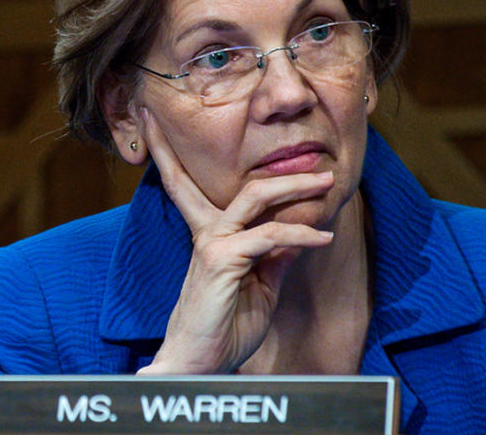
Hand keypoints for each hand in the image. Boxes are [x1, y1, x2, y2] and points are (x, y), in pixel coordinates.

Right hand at [138, 110, 334, 374]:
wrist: (197, 362)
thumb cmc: (223, 329)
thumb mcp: (257, 287)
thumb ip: (273, 259)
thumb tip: (296, 235)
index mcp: (210, 238)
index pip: (188, 186)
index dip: (172, 154)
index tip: (156, 122)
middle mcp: (207, 234)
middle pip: (241, 185)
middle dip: (281, 171)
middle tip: (320, 166)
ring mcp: (212, 244)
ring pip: (256, 198)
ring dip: (296, 188)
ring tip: (328, 185)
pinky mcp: (222, 259)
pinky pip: (271, 236)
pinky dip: (301, 233)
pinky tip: (322, 237)